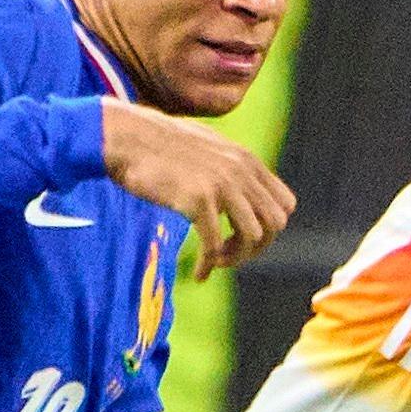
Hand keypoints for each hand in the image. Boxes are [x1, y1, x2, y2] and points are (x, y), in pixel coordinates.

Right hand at [101, 104, 297, 277]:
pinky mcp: (198, 200)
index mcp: (246, 160)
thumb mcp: (206, 147)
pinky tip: (199, 274)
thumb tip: (241, 194)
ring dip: (236, 257)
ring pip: (252, 237)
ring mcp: (221, 185)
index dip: (269, 228)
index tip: (244, 236)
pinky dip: (210, 266)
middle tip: (229, 253)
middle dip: (257, 247)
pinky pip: (214, 246)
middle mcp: (240, 171)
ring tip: (215, 261)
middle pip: (274, 225)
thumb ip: (229, 167)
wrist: (124, 137)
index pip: (285, 204)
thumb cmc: (157, 146)